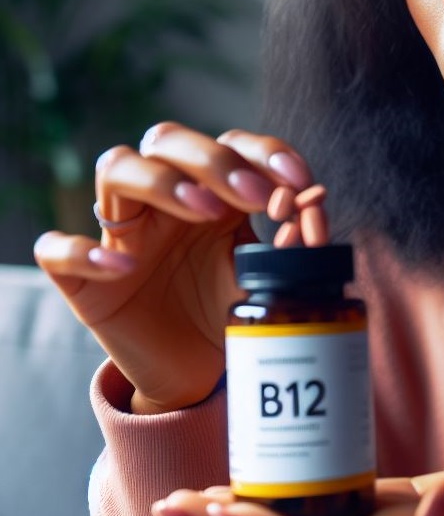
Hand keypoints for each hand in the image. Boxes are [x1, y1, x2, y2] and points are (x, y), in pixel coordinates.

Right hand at [33, 122, 313, 412]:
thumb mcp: (267, 280)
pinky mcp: (83, 279)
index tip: (300, 180)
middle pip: (169, 140)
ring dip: (161, 181)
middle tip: (255, 197)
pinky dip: (83, 251)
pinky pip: (57, 250)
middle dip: (215, 159)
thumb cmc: (229, 312)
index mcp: (213, 190)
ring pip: (115, 168)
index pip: (230, 144)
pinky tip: (125, 267)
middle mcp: (164, 200)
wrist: (197, 375)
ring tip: (205, 210)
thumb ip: (290, 249)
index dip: (265, 152)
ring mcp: (122, 233)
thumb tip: (314, 208)